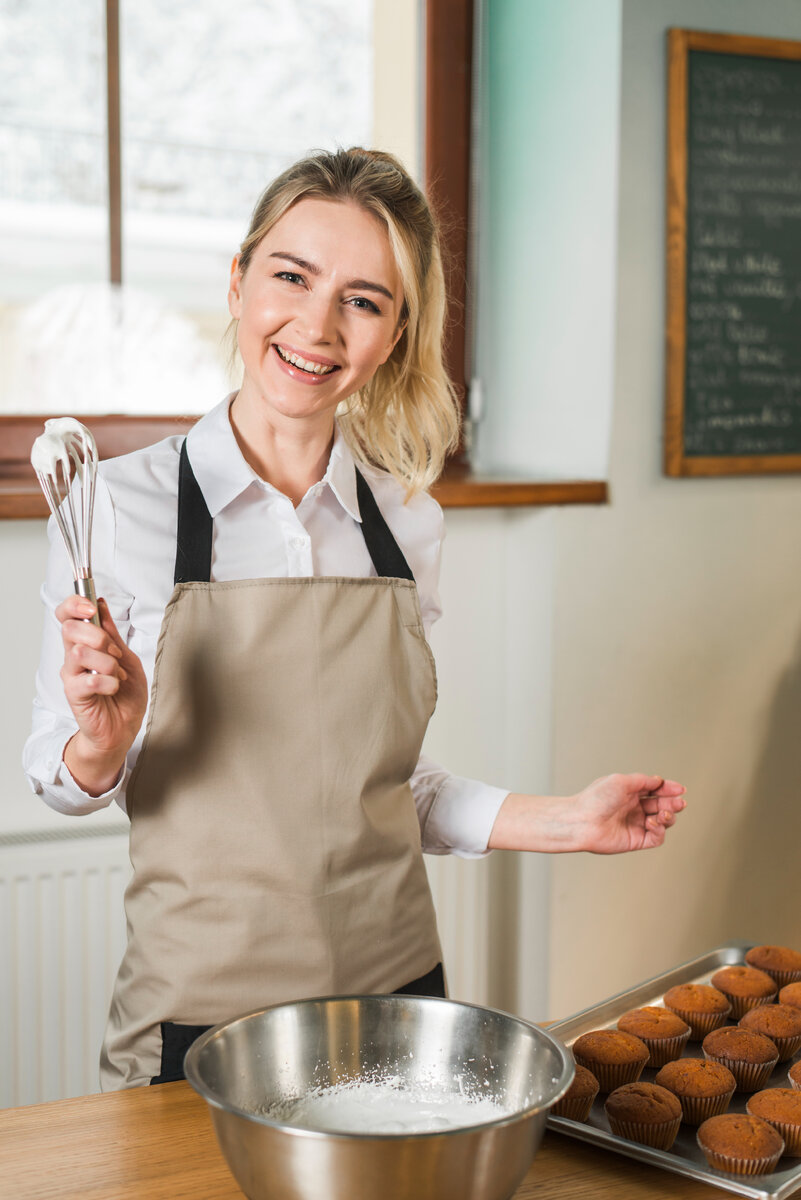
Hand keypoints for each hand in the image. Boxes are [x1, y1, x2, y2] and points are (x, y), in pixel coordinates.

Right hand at [56, 594, 147, 793]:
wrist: (124, 728)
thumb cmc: (124, 694)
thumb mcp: (127, 657)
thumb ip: (112, 633)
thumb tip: (100, 603)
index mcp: (85, 643)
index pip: (67, 615)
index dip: (74, 605)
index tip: (91, 607)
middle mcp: (74, 657)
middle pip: (70, 629)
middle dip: (99, 636)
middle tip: (115, 654)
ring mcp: (72, 676)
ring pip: (80, 652)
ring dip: (108, 663)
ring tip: (117, 676)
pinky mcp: (75, 695)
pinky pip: (89, 679)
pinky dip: (109, 681)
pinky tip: (113, 688)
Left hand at [572, 773, 685, 853]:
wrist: (582, 821)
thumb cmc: (596, 799)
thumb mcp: (621, 781)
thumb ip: (643, 781)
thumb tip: (659, 781)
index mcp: (630, 792)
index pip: (656, 790)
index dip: (669, 789)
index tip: (680, 788)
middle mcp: (634, 808)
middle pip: (662, 805)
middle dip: (673, 803)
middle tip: (679, 802)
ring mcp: (635, 824)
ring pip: (662, 821)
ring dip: (668, 816)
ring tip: (663, 813)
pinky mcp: (636, 840)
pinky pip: (656, 837)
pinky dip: (660, 830)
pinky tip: (652, 823)